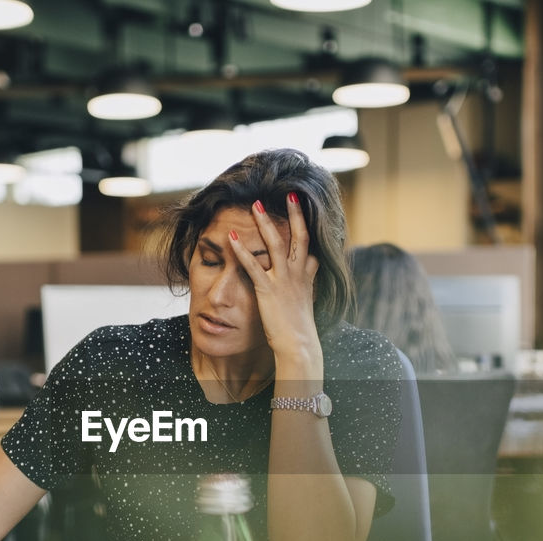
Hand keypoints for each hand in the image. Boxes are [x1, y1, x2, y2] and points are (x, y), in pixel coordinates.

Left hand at [229, 193, 321, 367]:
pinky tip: (231, 237)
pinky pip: (253, 266)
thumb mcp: (306, 302)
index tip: (305, 207)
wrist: (299, 344)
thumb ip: (304, 286)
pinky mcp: (268, 289)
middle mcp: (298, 274)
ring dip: (265, 223)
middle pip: (300, 236)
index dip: (309, 225)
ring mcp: (284, 280)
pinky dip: (241, 250)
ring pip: (277, 244)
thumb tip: (304, 278)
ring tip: (255, 205)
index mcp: (307, 276)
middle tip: (290, 193)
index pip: (311, 246)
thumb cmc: (299, 328)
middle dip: (295, 214)